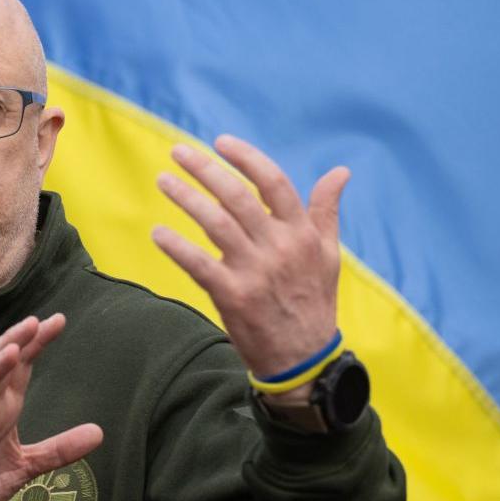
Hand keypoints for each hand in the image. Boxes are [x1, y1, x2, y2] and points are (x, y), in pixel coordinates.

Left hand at [153, 134, 348, 396]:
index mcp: (302, 233)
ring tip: (163, 181)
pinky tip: (159, 232)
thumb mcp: (328, 254)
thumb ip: (327, 210)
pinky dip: (176, 247)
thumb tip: (341, 172)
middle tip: (178, 151)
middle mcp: (279, 248)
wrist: (304, 358)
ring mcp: (255, 272)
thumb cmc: (314, 301)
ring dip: (185, 198)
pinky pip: (199, 265)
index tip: (221, 142)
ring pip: (215, 224)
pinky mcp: (233, 297)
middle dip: (205, 170)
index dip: (246, 158)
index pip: (273, 182)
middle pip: (237, 197)